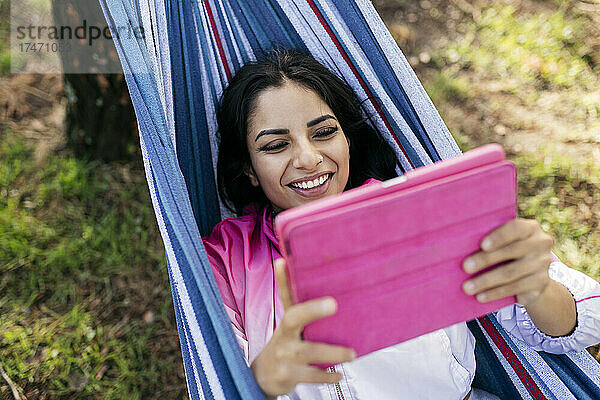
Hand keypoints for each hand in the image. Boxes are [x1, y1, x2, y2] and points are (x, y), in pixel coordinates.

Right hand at [250, 258, 355, 398]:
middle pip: (293, 318)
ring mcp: (283, 355)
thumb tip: (336, 297)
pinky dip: (327, 376)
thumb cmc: (286, 347)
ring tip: (352, 354)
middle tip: (333, 304)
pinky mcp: (287, 375)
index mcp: (286, 321)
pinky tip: (338, 374)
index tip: (281, 262)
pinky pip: (310, 376)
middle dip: (312, 310)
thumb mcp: (292, 330)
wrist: (263, 377)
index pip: (284, 296)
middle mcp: (282, 335)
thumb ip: (307, 315)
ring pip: (309, 351)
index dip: (282, 279)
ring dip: (333, 353)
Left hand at [461, 218, 553, 305]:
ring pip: (511, 273)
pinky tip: (480, 296)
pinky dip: (495, 293)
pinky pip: (515, 289)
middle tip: (465, 267)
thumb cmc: (507, 249)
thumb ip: (489, 239)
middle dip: (485, 260)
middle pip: (511, 252)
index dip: (499, 237)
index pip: (516, 228)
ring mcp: (543, 264)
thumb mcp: (502, 241)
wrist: (532, 274)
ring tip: (467, 287)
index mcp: (530, 227)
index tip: (482, 246)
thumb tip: (457, 244)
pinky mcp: (541, 283)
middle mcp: (541, 243)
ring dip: (486, 281)